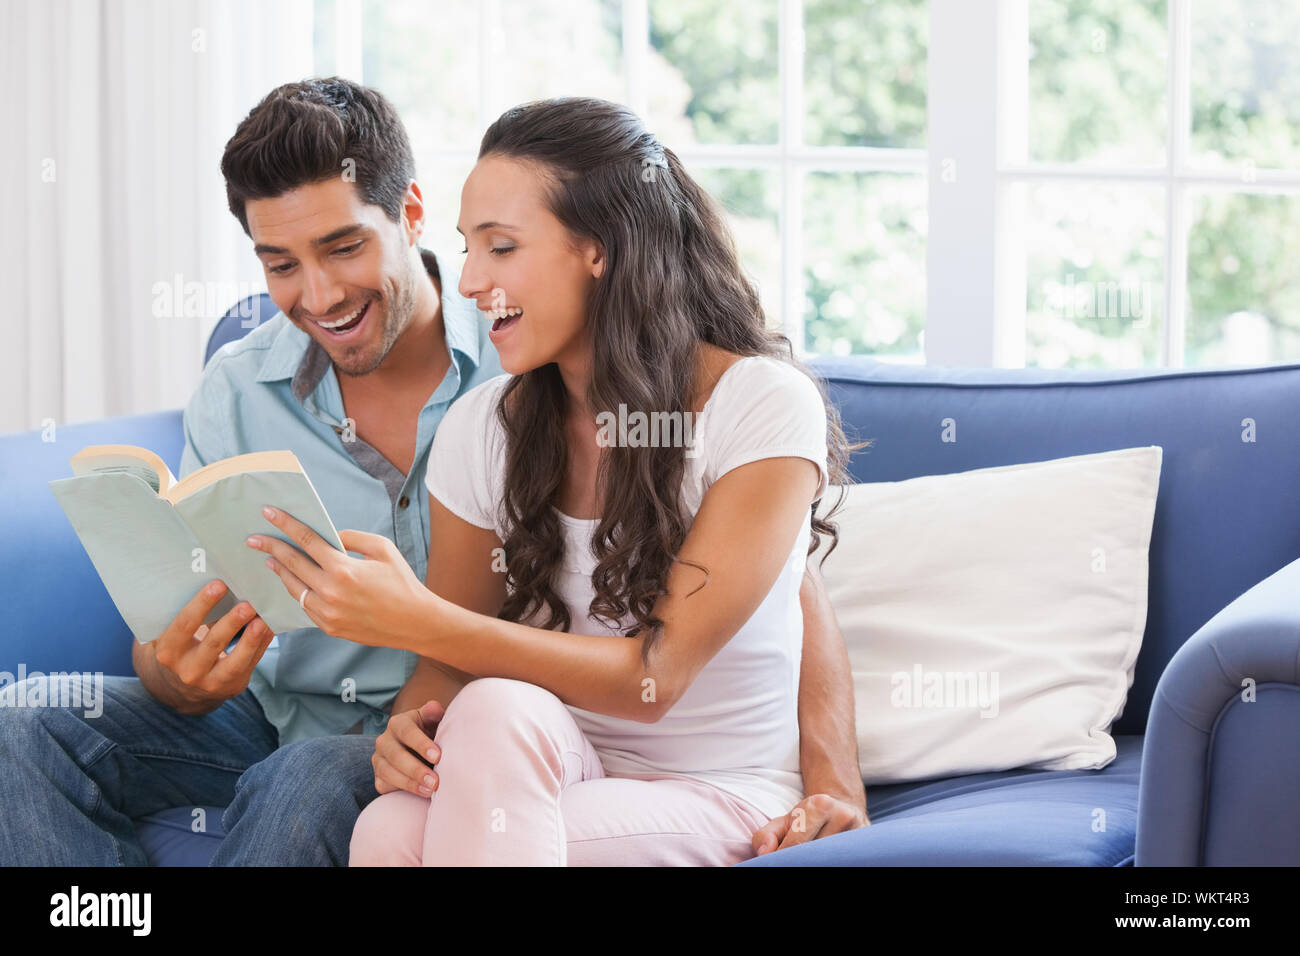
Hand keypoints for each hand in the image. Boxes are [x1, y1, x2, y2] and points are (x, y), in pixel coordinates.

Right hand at [149, 580, 275, 713]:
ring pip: (235, 661)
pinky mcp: (232, 686)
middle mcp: (188, 670)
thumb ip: (188, 614)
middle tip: (247, 603)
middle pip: (212, 644)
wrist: (184, 687)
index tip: (219, 584)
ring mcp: (211, 683)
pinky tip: (269, 627)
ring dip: (251, 639)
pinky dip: (261, 644)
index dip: (201, 604)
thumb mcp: (175, 635)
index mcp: (168, 652)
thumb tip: (219, 578)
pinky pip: (250, 664)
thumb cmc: (182, 647)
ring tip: (262, 619)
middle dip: (231, 623)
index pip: (184, 625)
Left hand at [246, 505, 430, 648]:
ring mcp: (327, 613)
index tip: (269, 513)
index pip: (306, 540)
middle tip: (253, 538)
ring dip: (279, 572)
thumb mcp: (383, 549)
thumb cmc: (402, 582)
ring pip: (293, 588)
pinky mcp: (328, 627)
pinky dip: (296, 592)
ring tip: (269, 560)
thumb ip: (352, 538)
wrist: (415, 623)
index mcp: (344, 569)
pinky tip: (292, 583)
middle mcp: (331, 592)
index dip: (286, 524)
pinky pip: (304, 606)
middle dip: (270, 547)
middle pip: (292, 564)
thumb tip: (329, 538)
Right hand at [373, 700, 445, 796]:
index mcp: (398, 723)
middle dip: (416, 769)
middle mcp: (384, 740)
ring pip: (388, 772)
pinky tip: (419, 794)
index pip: (407, 732)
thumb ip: (433, 713)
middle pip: (396, 755)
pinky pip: (384, 786)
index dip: (421, 744)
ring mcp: (378, 760)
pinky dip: (402, 791)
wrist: (418, 750)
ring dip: (410, 783)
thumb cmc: (430, 733)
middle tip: (436, 781)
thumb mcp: (432, 720)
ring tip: (430, 791)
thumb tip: (434, 708)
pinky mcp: (378, 777)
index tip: (438, 756)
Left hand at [751, 793, 869, 856]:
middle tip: (795, 860)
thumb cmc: (808, 819)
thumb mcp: (784, 821)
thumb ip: (767, 835)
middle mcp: (844, 817)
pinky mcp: (868, 848)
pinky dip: (830, 862)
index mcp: (821, 805)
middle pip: (815, 854)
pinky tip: (825, 860)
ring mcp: (860, 833)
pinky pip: (845, 861)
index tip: (778, 861)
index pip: (797, 843)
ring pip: (830, 860)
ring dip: (817, 862)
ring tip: (810, 858)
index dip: (784, 857)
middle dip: (801, 861)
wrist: (844, 810)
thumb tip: (765, 853)